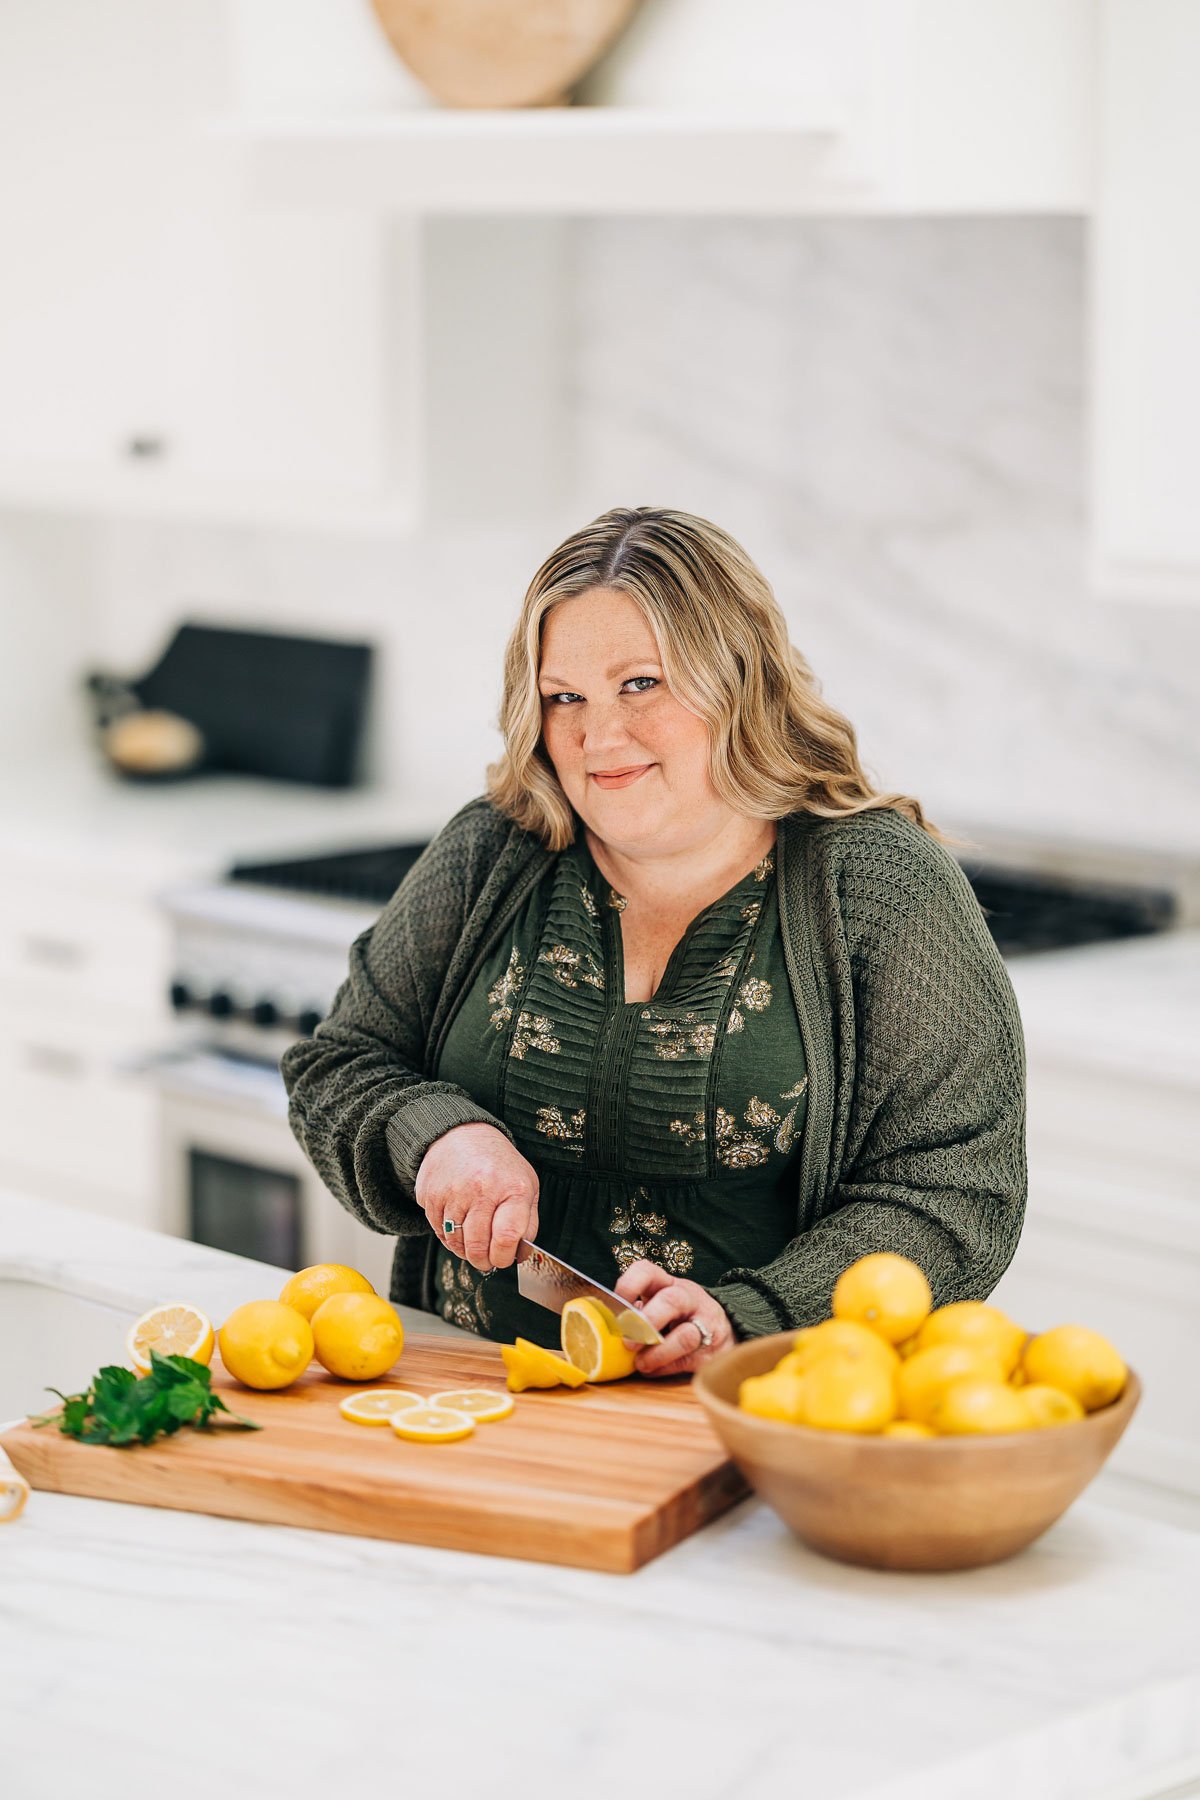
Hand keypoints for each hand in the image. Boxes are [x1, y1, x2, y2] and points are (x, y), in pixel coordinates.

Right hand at [414, 1123, 538, 1272]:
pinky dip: (449, 1236)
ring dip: (465, 1250)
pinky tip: (458, 1226)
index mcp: (512, 1187)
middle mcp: (482, 1188)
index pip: (507, 1236)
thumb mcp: (526, 1185)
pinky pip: (438, 1231)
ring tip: (473, 1243)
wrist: (461, 1135)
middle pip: (478, 1245)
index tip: (503, 1260)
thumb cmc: (498, 1165)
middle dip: (483, 1261)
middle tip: (486, 1261)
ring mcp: (453, 1191)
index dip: (504, 1257)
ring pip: (456, 1242)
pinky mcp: (430, 1194)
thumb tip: (520, 1256)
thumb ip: (528, 1222)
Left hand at [613, 1259, 734, 1376]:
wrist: (725, 1330)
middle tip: (627, 1342)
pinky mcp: (711, 1350)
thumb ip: (638, 1312)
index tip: (617, 1304)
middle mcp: (688, 1298)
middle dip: (646, 1322)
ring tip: (640, 1364)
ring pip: (685, 1336)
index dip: (629, 1285)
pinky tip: (652, 1370)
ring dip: (657, 1353)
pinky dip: (665, 1367)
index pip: (647, 1271)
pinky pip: (687, 1360)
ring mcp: (704, 1323)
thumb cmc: (679, 1317)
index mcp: (667, 1283)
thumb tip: (609, 1329)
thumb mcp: (660, 1304)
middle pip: (671, 1301)